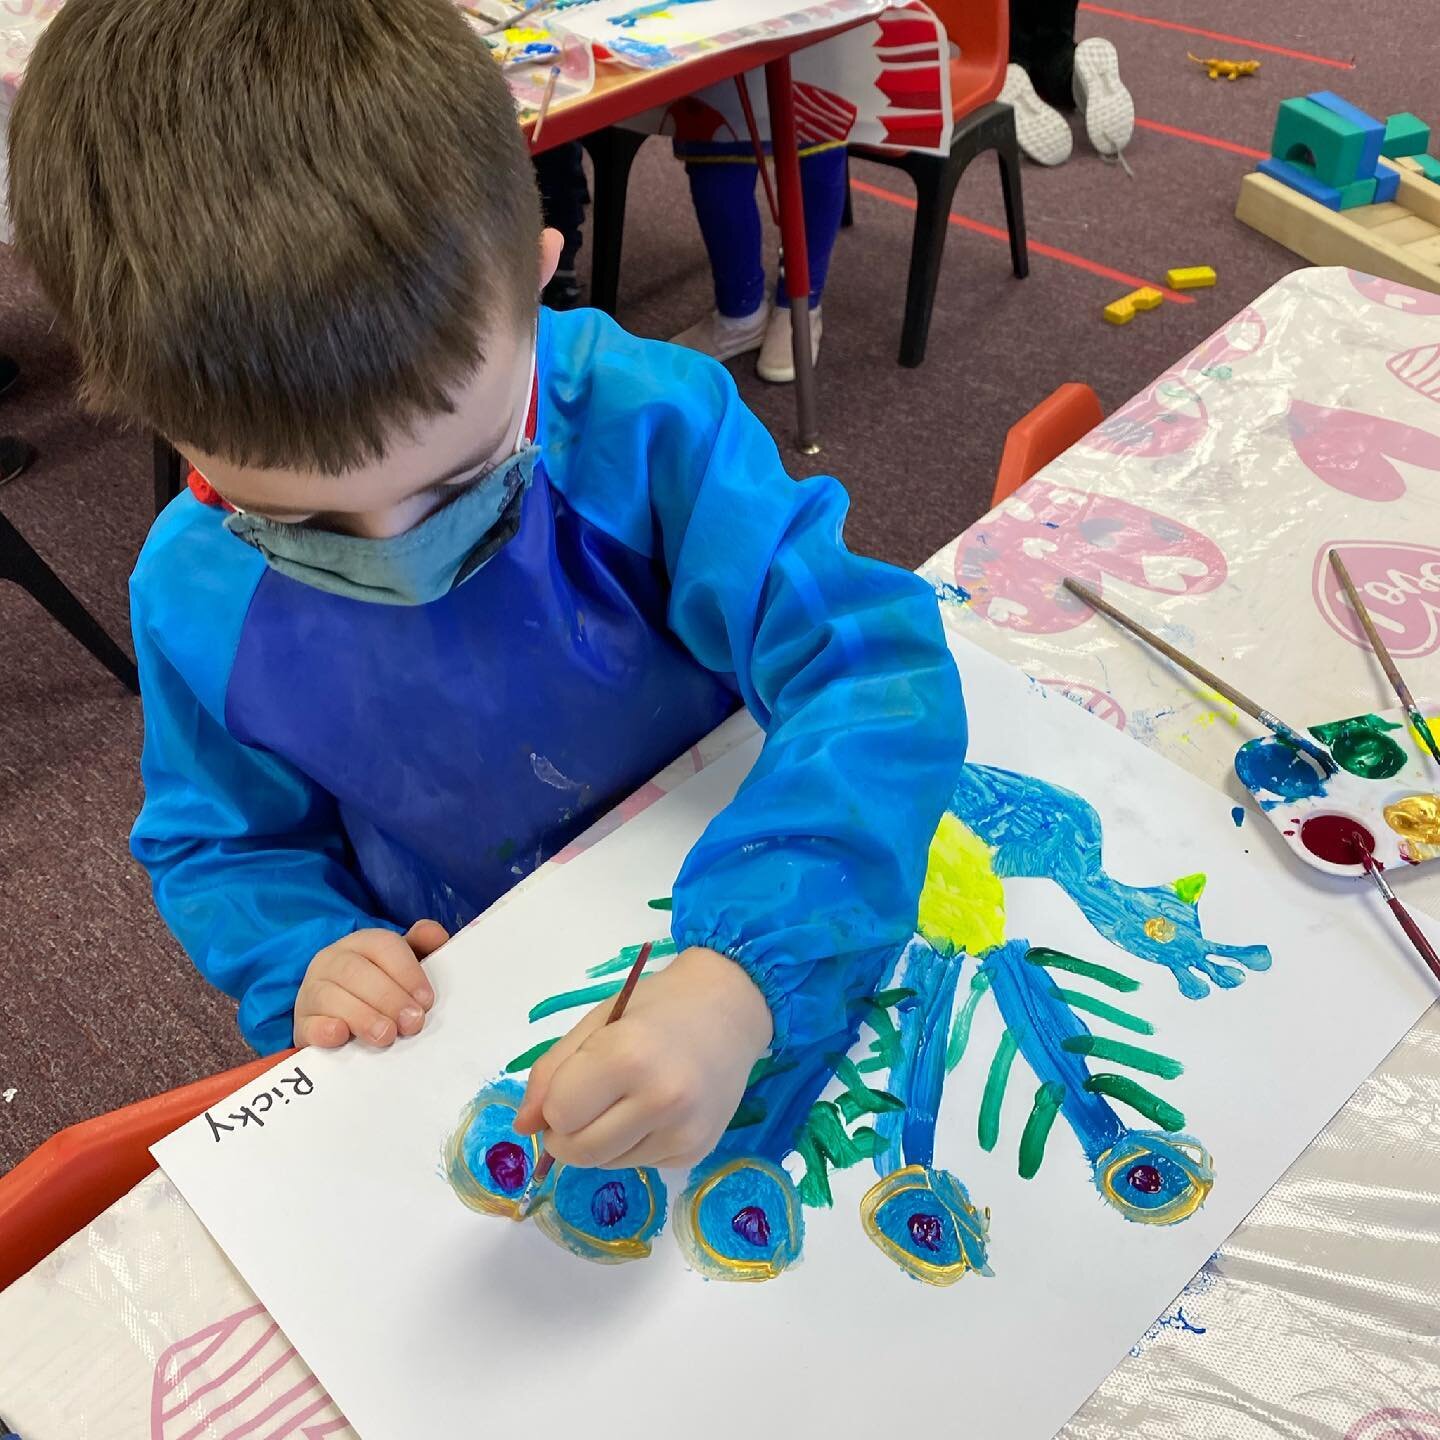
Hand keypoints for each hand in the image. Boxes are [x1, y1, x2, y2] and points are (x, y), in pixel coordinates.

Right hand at [293, 920, 446, 1048]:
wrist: (335, 1015)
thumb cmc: (379, 986)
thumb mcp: (401, 964)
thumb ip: (422, 947)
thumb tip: (436, 933)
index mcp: (362, 942)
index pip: (383, 946)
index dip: (408, 972)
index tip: (426, 1000)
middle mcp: (332, 960)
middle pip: (357, 972)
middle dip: (389, 998)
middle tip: (412, 1023)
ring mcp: (312, 991)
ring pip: (331, 997)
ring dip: (363, 1017)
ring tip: (386, 1036)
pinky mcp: (302, 1023)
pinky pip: (308, 1024)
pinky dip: (324, 1030)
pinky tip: (341, 1036)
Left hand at [513, 946, 772, 1169]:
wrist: (730, 1010)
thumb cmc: (657, 1007)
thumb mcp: (596, 1023)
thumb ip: (551, 1073)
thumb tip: (523, 1127)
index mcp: (628, 1057)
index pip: (560, 1115)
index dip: (555, 1102)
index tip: (572, 1082)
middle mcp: (660, 1100)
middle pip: (579, 1152)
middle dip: (566, 1134)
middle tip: (585, 1102)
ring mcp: (683, 1131)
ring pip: (605, 1164)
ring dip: (599, 1141)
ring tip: (625, 1099)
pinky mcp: (695, 1152)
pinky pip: (639, 1164)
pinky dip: (631, 1145)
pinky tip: (654, 1111)